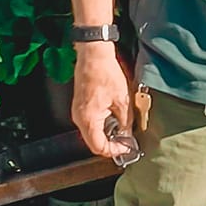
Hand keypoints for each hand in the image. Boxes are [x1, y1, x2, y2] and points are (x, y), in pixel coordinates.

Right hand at [72, 43, 132, 158]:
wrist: (94, 54)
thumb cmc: (105, 73)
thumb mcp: (123, 99)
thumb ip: (126, 121)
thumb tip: (128, 135)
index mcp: (88, 120)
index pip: (98, 147)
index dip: (114, 151)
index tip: (126, 148)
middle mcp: (79, 118)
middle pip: (94, 141)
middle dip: (111, 142)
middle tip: (126, 139)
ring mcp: (78, 111)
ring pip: (92, 131)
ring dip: (107, 132)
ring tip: (123, 126)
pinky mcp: (80, 104)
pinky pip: (90, 120)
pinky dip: (102, 122)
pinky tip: (114, 114)